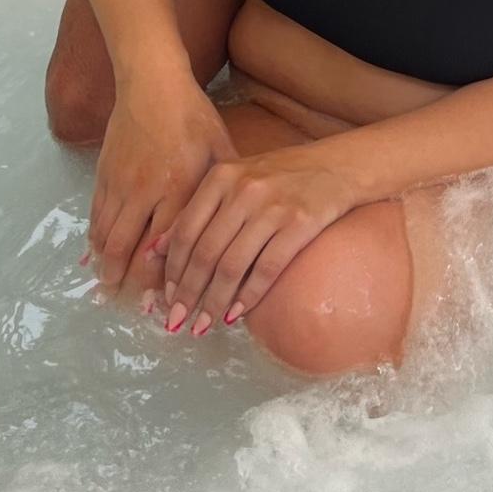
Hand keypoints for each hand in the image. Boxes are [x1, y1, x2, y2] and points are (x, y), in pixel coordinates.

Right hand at [87, 66, 236, 302]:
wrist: (150, 83)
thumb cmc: (193, 116)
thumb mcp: (219, 150)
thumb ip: (220, 190)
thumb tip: (234, 225)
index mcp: (179, 187)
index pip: (170, 247)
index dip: (168, 280)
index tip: (171, 304)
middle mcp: (145, 192)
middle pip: (131, 250)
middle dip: (132, 285)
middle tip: (137, 310)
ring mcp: (119, 184)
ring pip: (108, 237)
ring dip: (109, 268)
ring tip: (111, 290)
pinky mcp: (103, 175)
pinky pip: (96, 217)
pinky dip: (95, 242)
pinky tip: (97, 256)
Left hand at [150, 146, 359, 336]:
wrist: (338, 165)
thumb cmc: (282, 175)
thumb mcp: (236, 180)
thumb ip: (198, 210)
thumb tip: (154, 251)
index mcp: (222, 176)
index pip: (186, 231)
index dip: (172, 270)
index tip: (165, 298)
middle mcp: (244, 190)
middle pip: (205, 253)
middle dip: (187, 294)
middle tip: (176, 321)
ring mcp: (273, 207)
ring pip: (232, 266)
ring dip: (213, 303)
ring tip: (202, 326)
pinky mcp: (300, 223)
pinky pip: (267, 269)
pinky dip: (248, 297)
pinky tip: (236, 314)